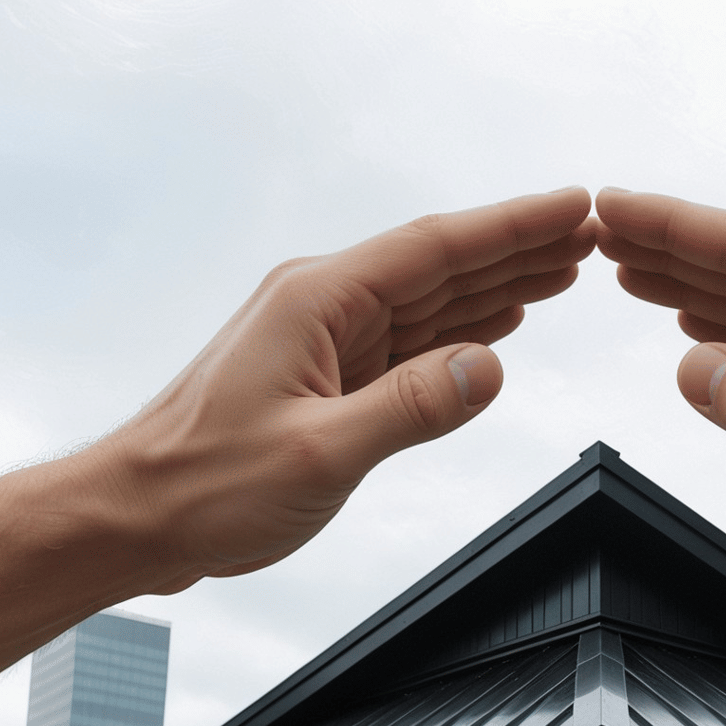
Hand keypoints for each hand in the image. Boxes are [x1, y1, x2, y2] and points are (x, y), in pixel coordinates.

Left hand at [97, 188, 595, 588]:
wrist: (136, 516)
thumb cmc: (204, 485)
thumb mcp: (319, 453)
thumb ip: (410, 408)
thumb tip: (487, 368)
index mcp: (317, 301)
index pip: (436, 248)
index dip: (512, 227)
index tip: (574, 209)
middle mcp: (320, 306)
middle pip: (439, 265)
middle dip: (517, 247)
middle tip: (589, 236)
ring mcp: (320, 341)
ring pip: (427, 302)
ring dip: (495, 285)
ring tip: (559, 271)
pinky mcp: (321, 378)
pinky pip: (407, 341)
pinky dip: (458, 330)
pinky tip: (495, 327)